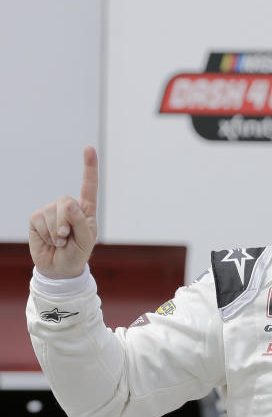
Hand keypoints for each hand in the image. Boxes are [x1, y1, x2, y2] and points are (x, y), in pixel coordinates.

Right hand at [28, 147, 98, 278]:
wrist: (60, 268)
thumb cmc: (77, 253)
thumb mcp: (85, 240)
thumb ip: (80, 222)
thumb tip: (69, 203)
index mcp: (86, 210)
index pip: (88, 186)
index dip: (89, 167)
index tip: (89, 148)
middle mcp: (68, 207)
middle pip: (66, 202)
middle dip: (67, 223)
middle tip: (68, 238)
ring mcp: (51, 212)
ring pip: (52, 212)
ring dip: (56, 231)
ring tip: (60, 241)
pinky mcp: (37, 218)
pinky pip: (40, 219)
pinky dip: (46, 233)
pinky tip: (50, 240)